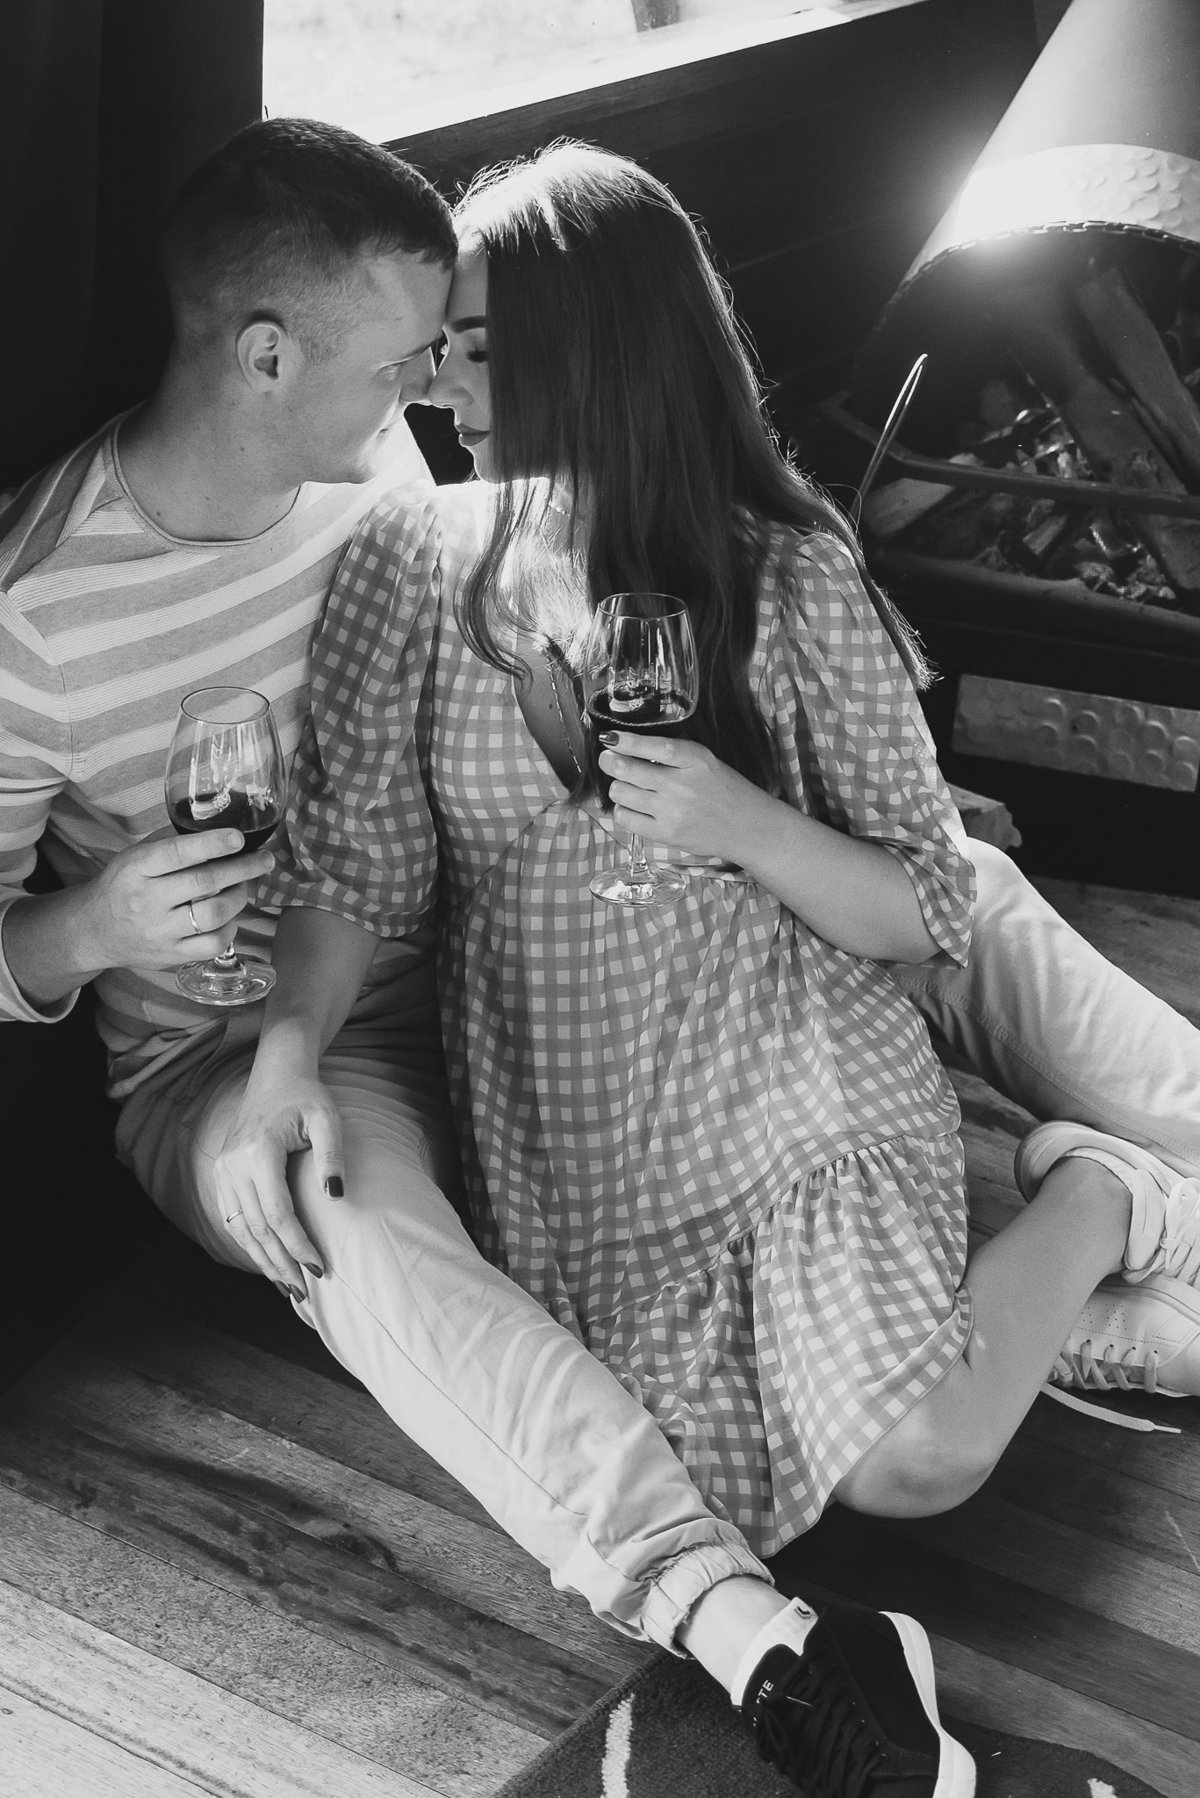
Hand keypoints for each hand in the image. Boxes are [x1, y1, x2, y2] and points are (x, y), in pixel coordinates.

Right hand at [80, 830, 274, 972]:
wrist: (94, 931)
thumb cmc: (123, 886)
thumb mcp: (135, 856)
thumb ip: (170, 842)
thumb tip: (217, 827)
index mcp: (136, 868)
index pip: (178, 853)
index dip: (212, 844)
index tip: (238, 838)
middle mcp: (147, 900)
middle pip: (204, 883)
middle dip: (242, 869)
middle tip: (264, 859)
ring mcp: (159, 931)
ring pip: (213, 914)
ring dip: (239, 897)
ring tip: (245, 887)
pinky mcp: (170, 956)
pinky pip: (212, 944)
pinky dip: (230, 929)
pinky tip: (230, 917)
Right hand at [211, 1071, 343, 1290]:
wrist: (276, 1075)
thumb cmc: (307, 1096)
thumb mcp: (328, 1118)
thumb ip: (332, 1155)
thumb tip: (336, 1197)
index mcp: (258, 1152)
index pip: (277, 1214)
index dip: (298, 1245)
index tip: (320, 1267)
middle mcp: (233, 1165)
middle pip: (256, 1228)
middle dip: (281, 1263)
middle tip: (304, 1292)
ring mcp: (223, 1170)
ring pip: (241, 1228)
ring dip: (263, 1261)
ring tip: (287, 1288)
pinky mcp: (221, 1174)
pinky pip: (233, 1218)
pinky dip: (249, 1244)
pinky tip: (268, 1262)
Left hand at [599, 733, 764, 862]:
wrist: (748, 827)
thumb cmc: (725, 791)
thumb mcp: (706, 761)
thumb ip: (673, 754)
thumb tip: (629, 745)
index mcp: (696, 760)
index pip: (654, 747)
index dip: (626, 741)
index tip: (610, 737)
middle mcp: (682, 785)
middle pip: (627, 769)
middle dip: (610, 762)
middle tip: (609, 760)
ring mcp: (672, 812)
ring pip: (621, 793)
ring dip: (618, 787)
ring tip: (628, 786)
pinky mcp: (666, 834)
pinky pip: (625, 818)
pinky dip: (623, 810)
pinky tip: (633, 806)